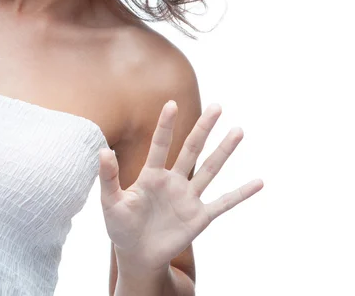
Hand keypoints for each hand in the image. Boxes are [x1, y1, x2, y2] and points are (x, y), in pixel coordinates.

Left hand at [98, 101, 263, 271]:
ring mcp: (188, 198)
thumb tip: (102, 150)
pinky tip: (258, 182)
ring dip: (224, 151)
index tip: (172, 103)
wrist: (137, 256)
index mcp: (151, 175)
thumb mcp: (110, 202)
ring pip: (210, 170)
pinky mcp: (200, 217)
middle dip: (203, 128)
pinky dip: (241, 194)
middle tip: (217, 106)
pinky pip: (224, 203)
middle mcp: (173, 181)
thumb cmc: (120, 227)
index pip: (160, 144)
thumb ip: (108, 177)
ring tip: (238, 130)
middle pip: (191, 150)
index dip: (165, 125)